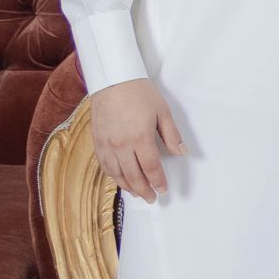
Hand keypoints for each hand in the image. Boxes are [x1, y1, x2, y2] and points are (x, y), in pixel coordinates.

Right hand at [90, 78, 184, 201]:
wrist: (112, 80)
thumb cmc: (139, 93)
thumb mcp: (162, 112)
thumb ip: (171, 135)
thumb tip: (181, 152)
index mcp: (140, 138)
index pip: (151, 168)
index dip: (158, 181)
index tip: (163, 190)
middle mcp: (121, 145)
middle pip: (133, 175)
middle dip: (144, 189)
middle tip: (151, 198)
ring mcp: (107, 144)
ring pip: (116, 173)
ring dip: (128, 186)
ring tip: (137, 193)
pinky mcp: (97, 141)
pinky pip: (104, 165)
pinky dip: (113, 175)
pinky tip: (120, 179)